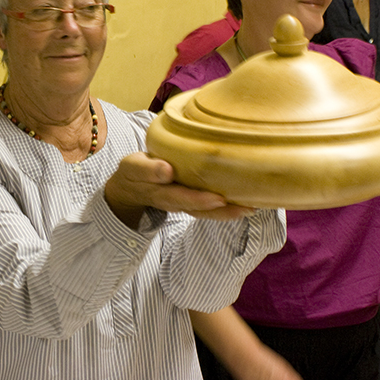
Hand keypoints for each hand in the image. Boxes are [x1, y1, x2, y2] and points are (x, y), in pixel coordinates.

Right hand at [104, 152, 253, 226]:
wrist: (130, 189)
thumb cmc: (136, 172)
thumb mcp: (134, 167)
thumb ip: (149, 169)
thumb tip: (168, 170)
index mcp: (157, 191)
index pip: (175, 195)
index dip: (194, 198)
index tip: (216, 199)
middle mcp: (172, 201)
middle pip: (196, 208)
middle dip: (220, 209)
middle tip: (242, 207)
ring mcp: (181, 205)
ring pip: (204, 213)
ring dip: (227, 213)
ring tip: (250, 209)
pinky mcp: (189, 204)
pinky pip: (208, 210)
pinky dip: (226, 210)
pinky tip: (246, 205)